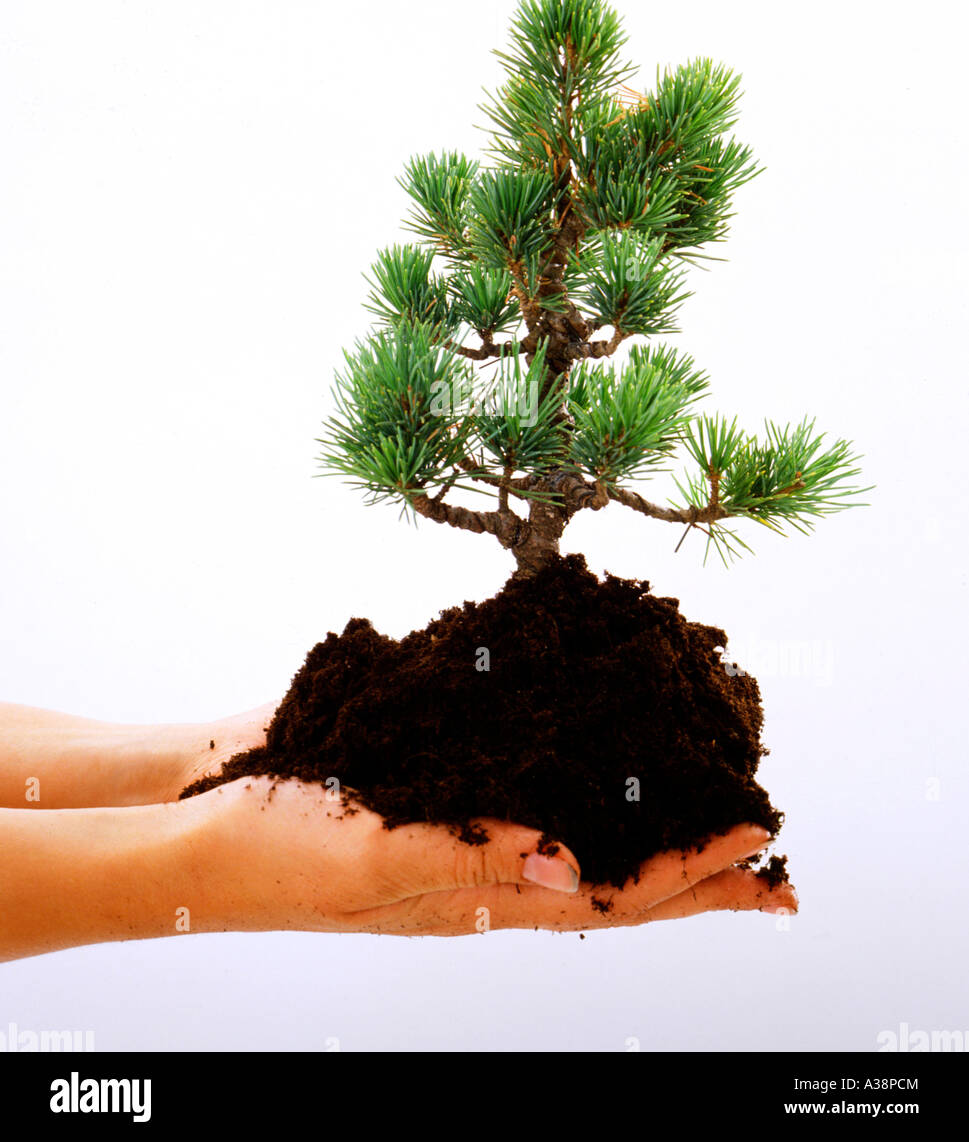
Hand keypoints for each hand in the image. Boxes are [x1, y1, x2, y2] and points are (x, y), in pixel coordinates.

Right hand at [195, 776, 795, 936]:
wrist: (196, 811)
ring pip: (575, 815)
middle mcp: (484, 859)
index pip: (610, 898)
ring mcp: (460, 813)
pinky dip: (571, 746)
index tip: (763, 845)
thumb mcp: (363, 860)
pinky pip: (520, 760)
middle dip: (692, 859)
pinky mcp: (434, 764)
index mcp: (476, 897)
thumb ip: (459, 858)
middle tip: (768, 836)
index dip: (691, 875)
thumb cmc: (269, 852)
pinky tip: (590, 719)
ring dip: (642, 807)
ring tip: (701, 783)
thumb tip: (564, 857)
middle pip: (610, 868)